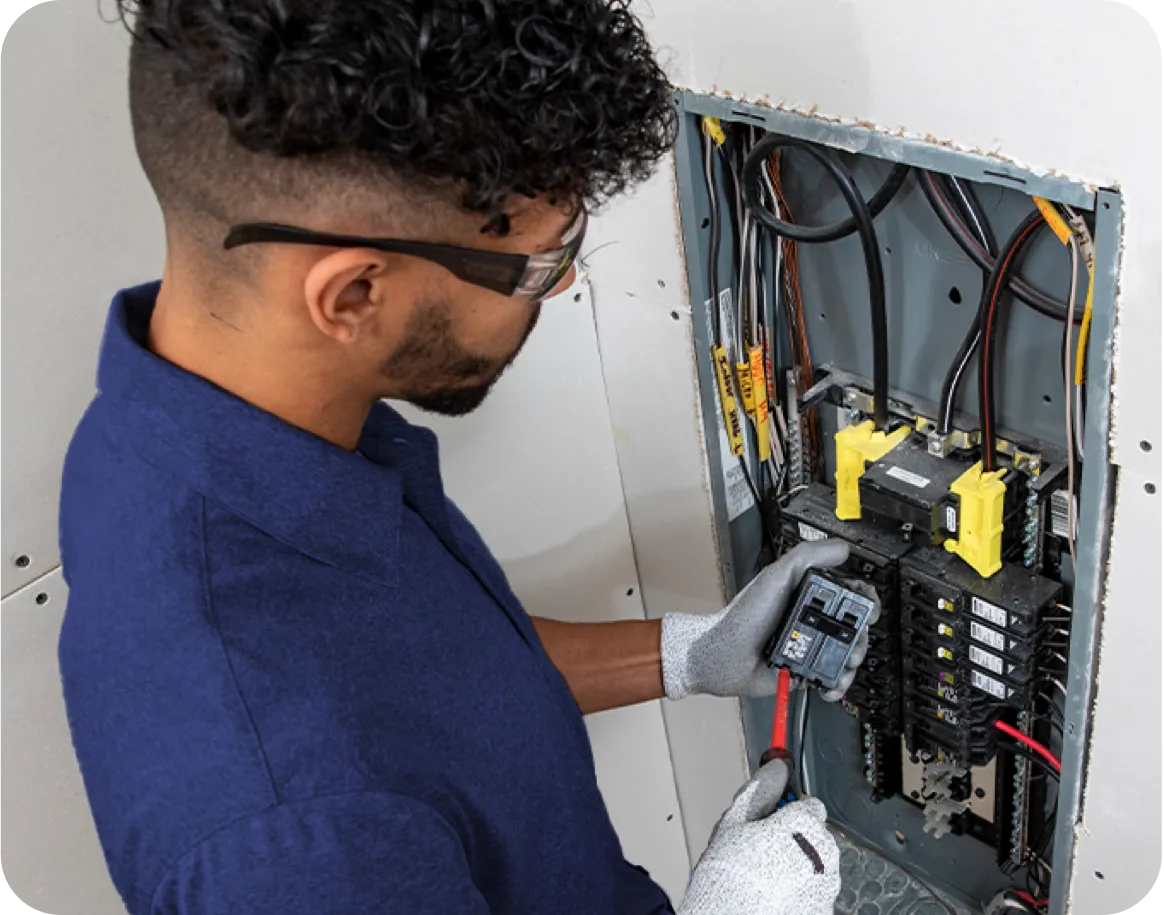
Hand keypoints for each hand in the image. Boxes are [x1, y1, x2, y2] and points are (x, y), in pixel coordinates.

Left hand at [660, 540, 878, 700]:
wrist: (725, 656)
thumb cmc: (744, 615)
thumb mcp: (777, 575)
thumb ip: (809, 556)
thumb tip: (841, 548)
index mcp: (807, 594)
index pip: (848, 593)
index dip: (864, 600)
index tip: (868, 609)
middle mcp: (811, 619)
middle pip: (853, 626)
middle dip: (861, 636)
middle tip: (854, 640)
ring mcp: (809, 645)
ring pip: (846, 653)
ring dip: (851, 660)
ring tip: (843, 663)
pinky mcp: (804, 669)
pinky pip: (831, 677)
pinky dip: (837, 682)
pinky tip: (832, 682)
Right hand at [679, 760, 839, 914]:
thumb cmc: (727, 873)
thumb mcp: (734, 822)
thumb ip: (761, 790)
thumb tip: (776, 767)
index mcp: (803, 823)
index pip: (810, 805)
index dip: (787, 813)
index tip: (772, 822)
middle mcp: (823, 851)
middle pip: (815, 835)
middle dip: (795, 839)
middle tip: (763, 851)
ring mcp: (827, 883)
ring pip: (818, 864)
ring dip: (800, 866)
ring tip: (766, 877)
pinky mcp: (824, 908)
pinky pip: (815, 891)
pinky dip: (801, 891)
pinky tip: (775, 896)